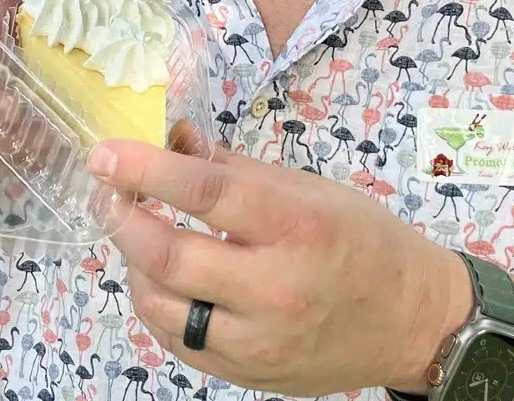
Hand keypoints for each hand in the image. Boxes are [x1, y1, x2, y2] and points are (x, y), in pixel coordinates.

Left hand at [88, 134, 473, 396]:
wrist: (409, 319)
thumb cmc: (363, 238)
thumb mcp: (310, 188)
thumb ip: (237, 168)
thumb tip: (175, 139)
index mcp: (296, 225)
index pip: (205, 191)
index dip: (146, 170)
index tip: (103, 154)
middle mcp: (275, 287)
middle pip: (171, 256)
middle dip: (123, 218)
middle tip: (104, 192)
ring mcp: (258, 341)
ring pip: (162, 305)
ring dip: (131, 262)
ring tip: (130, 230)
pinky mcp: (248, 374)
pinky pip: (178, 341)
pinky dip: (155, 303)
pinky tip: (155, 276)